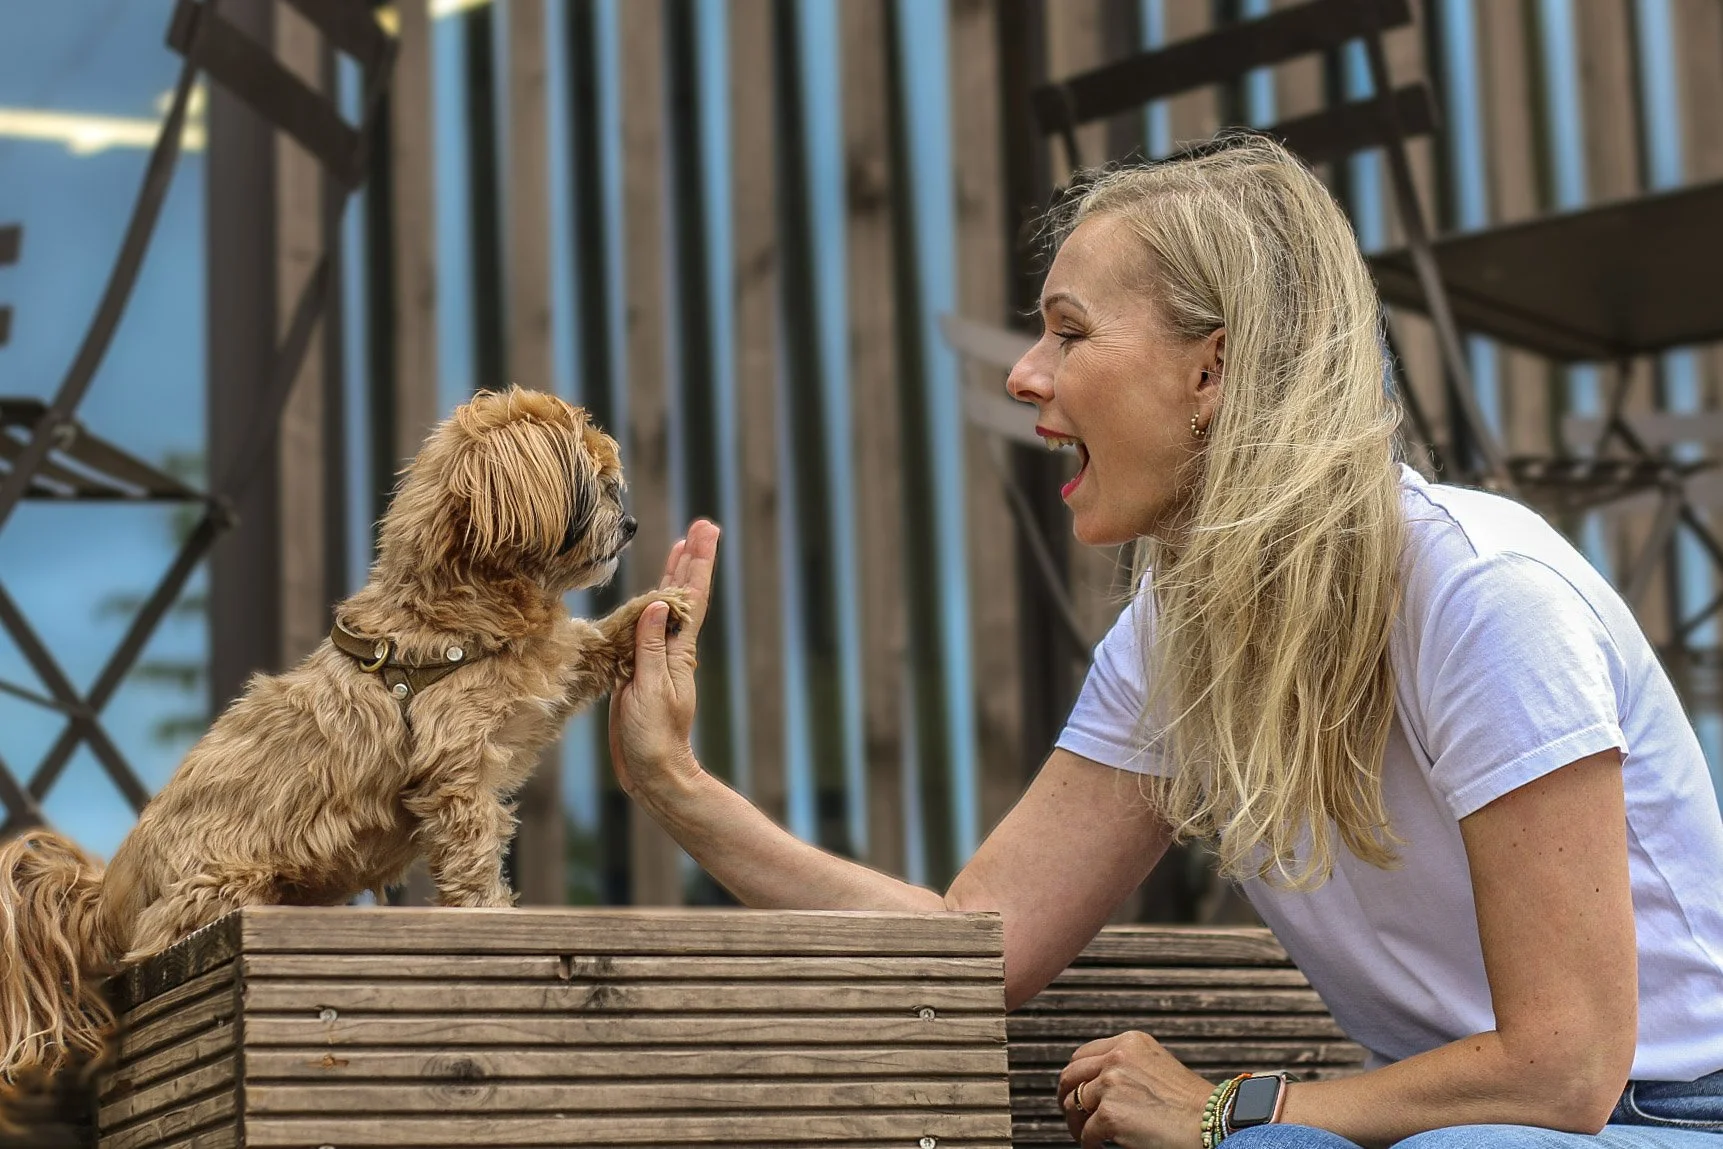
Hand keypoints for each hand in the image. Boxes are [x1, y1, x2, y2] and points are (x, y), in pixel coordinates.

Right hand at [607, 520, 718, 800]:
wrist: (652, 772)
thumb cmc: (653, 736)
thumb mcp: (649, 689)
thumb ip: (651, 647)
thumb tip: (659, 603)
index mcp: (679, 652)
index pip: (692, 598)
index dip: (697, 563)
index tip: (705, 530)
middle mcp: (674, 650)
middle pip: (686, 596)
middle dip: (692, 560)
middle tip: (703, 524)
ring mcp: (659, 659)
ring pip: (670, 608)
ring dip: (675, 577)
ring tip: (681, 547)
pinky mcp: (641, 671)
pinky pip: (647, 629)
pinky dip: (651, 607)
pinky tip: (649, 599)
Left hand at [1058, 1030, 1212, 1148]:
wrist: (1213, 1122)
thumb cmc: (1191, 1103)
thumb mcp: (1156, 1066)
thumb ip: (1127, 1065)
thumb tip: (1096, 1081)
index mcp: (1129, 1042)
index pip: (1082, 1055)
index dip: (1075, 1076)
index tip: (1075, 1090)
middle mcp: (1117, 1058)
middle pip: (1070, 1077)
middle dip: (1067, 1098)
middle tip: (1072, 1114)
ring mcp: (1111, 1085)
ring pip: (1073, 1105)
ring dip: (1076, 1123)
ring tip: (1085, 1134)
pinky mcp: (1109, 1114)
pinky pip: (1086, 1133)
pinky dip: (1089, 1143)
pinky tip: (1100, 1147)